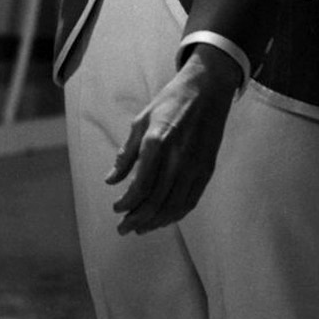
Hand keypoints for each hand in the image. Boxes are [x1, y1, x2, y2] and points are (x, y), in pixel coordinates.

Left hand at [106, 46, 242, 233]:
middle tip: (123, 228)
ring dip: (155, 222)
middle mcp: (177, 158)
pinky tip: (163, 219)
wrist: (206, 90)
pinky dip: (175, 214)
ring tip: (140, 228)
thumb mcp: (141, 120)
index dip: (127, 203)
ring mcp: (195, 166)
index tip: (116, 209)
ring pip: (174, 206)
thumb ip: (127, 153)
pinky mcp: (207, 170)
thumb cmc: (169, 102)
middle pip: (156, 201)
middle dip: (137, 219)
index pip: (140, 186)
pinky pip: (190, 201)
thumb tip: (111, 180)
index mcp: (157, 142)